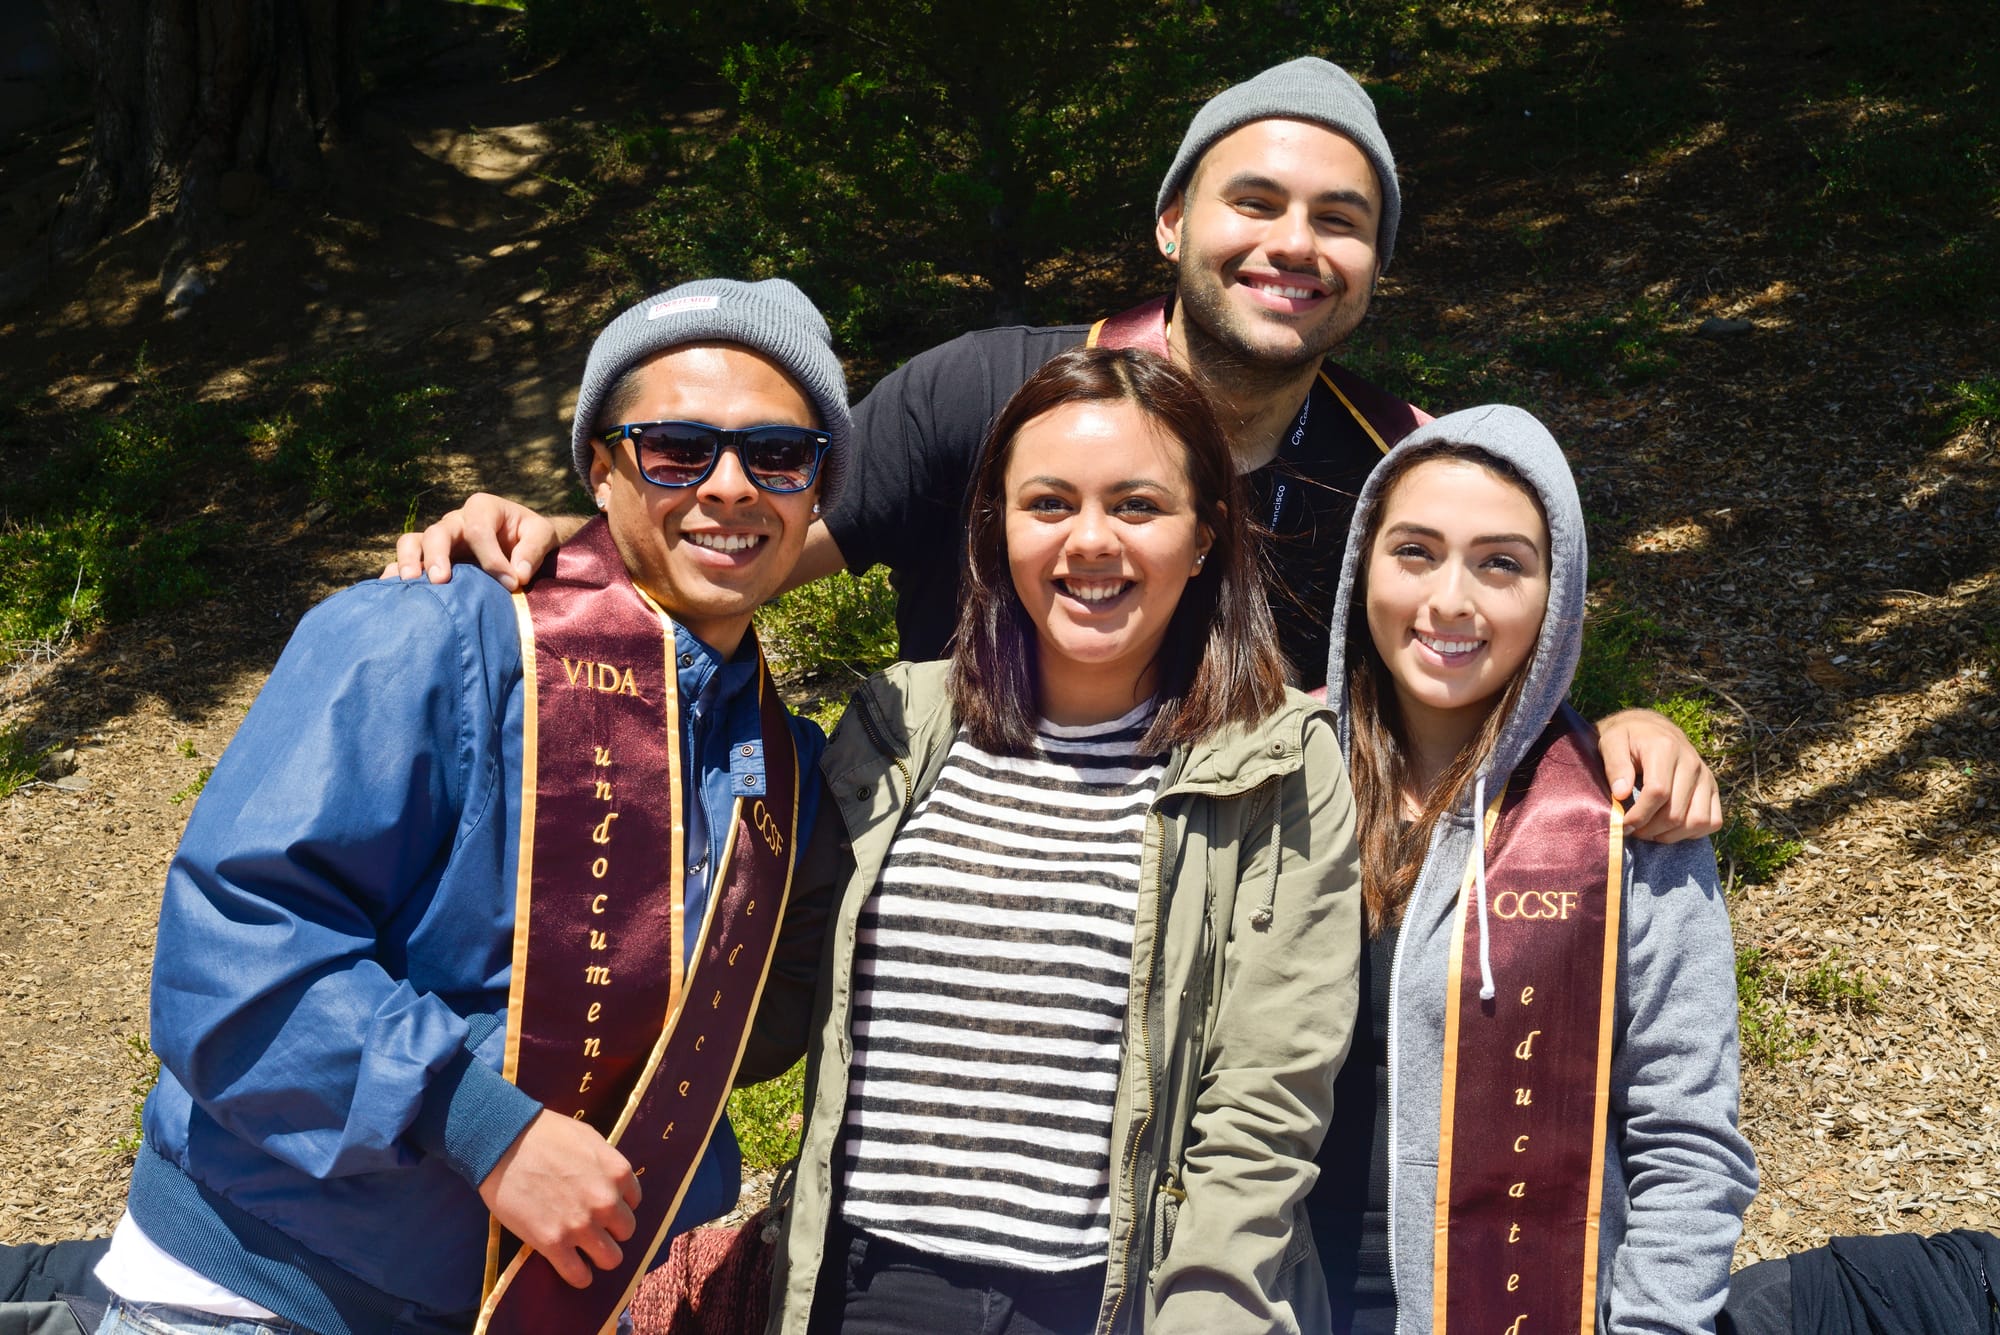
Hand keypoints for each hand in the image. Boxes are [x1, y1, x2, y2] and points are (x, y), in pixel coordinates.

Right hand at [379, 494, 570, 589]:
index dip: (492, 558)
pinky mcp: (429, 558)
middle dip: (437, 556)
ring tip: (411, 583)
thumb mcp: (543, 534)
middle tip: (440, 580)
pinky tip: (392, 591)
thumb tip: (518, 575)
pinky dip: (396, 573)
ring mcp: (439, 540)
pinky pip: (406, 561)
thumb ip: (533, 549)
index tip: (510, 584)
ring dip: (409, 561)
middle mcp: (455, 521)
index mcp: (482, 508)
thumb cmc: (530, 536)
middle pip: (437, 532)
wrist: (522, 541)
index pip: (478, 529)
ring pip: (413, 542)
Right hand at [477, 1110, 640, 1287]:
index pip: (634, 1203)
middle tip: (591, 1226)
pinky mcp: (553, 1243)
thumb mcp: (588, 1139)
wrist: (504, 1143)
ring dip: (599, 1256)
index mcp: (618, 1173)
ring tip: (584, 1251)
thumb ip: (606, 1164)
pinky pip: (579, 1275)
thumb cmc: (544, 1134)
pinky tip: (572, 1268)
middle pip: (625, 1232)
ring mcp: (581, 1225)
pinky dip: (579, 1276)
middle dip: (609, 1230)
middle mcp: (606, 1202)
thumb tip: (611, 1183)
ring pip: (610, 1259)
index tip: (601, 1206)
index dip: (617, 1205)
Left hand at [1596, 707, 1722, 842]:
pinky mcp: (1713, 788)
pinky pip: (1712, 821)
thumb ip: (1615, 766)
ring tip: (1649, 832)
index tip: (1622, 824)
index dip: (1639, 815)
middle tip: (1632, 830)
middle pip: (1676, 812)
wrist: (1651, 728)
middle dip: (1650, 829)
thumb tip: (1621, 794)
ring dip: (1671, 835)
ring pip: (1697, 821)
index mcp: (1666, 748)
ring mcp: (1706, 777)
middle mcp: (1692, 763)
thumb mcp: (1611, 742)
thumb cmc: (1627, 738)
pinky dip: (1692, 833)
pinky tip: (1670, 829)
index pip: (1658, 792)